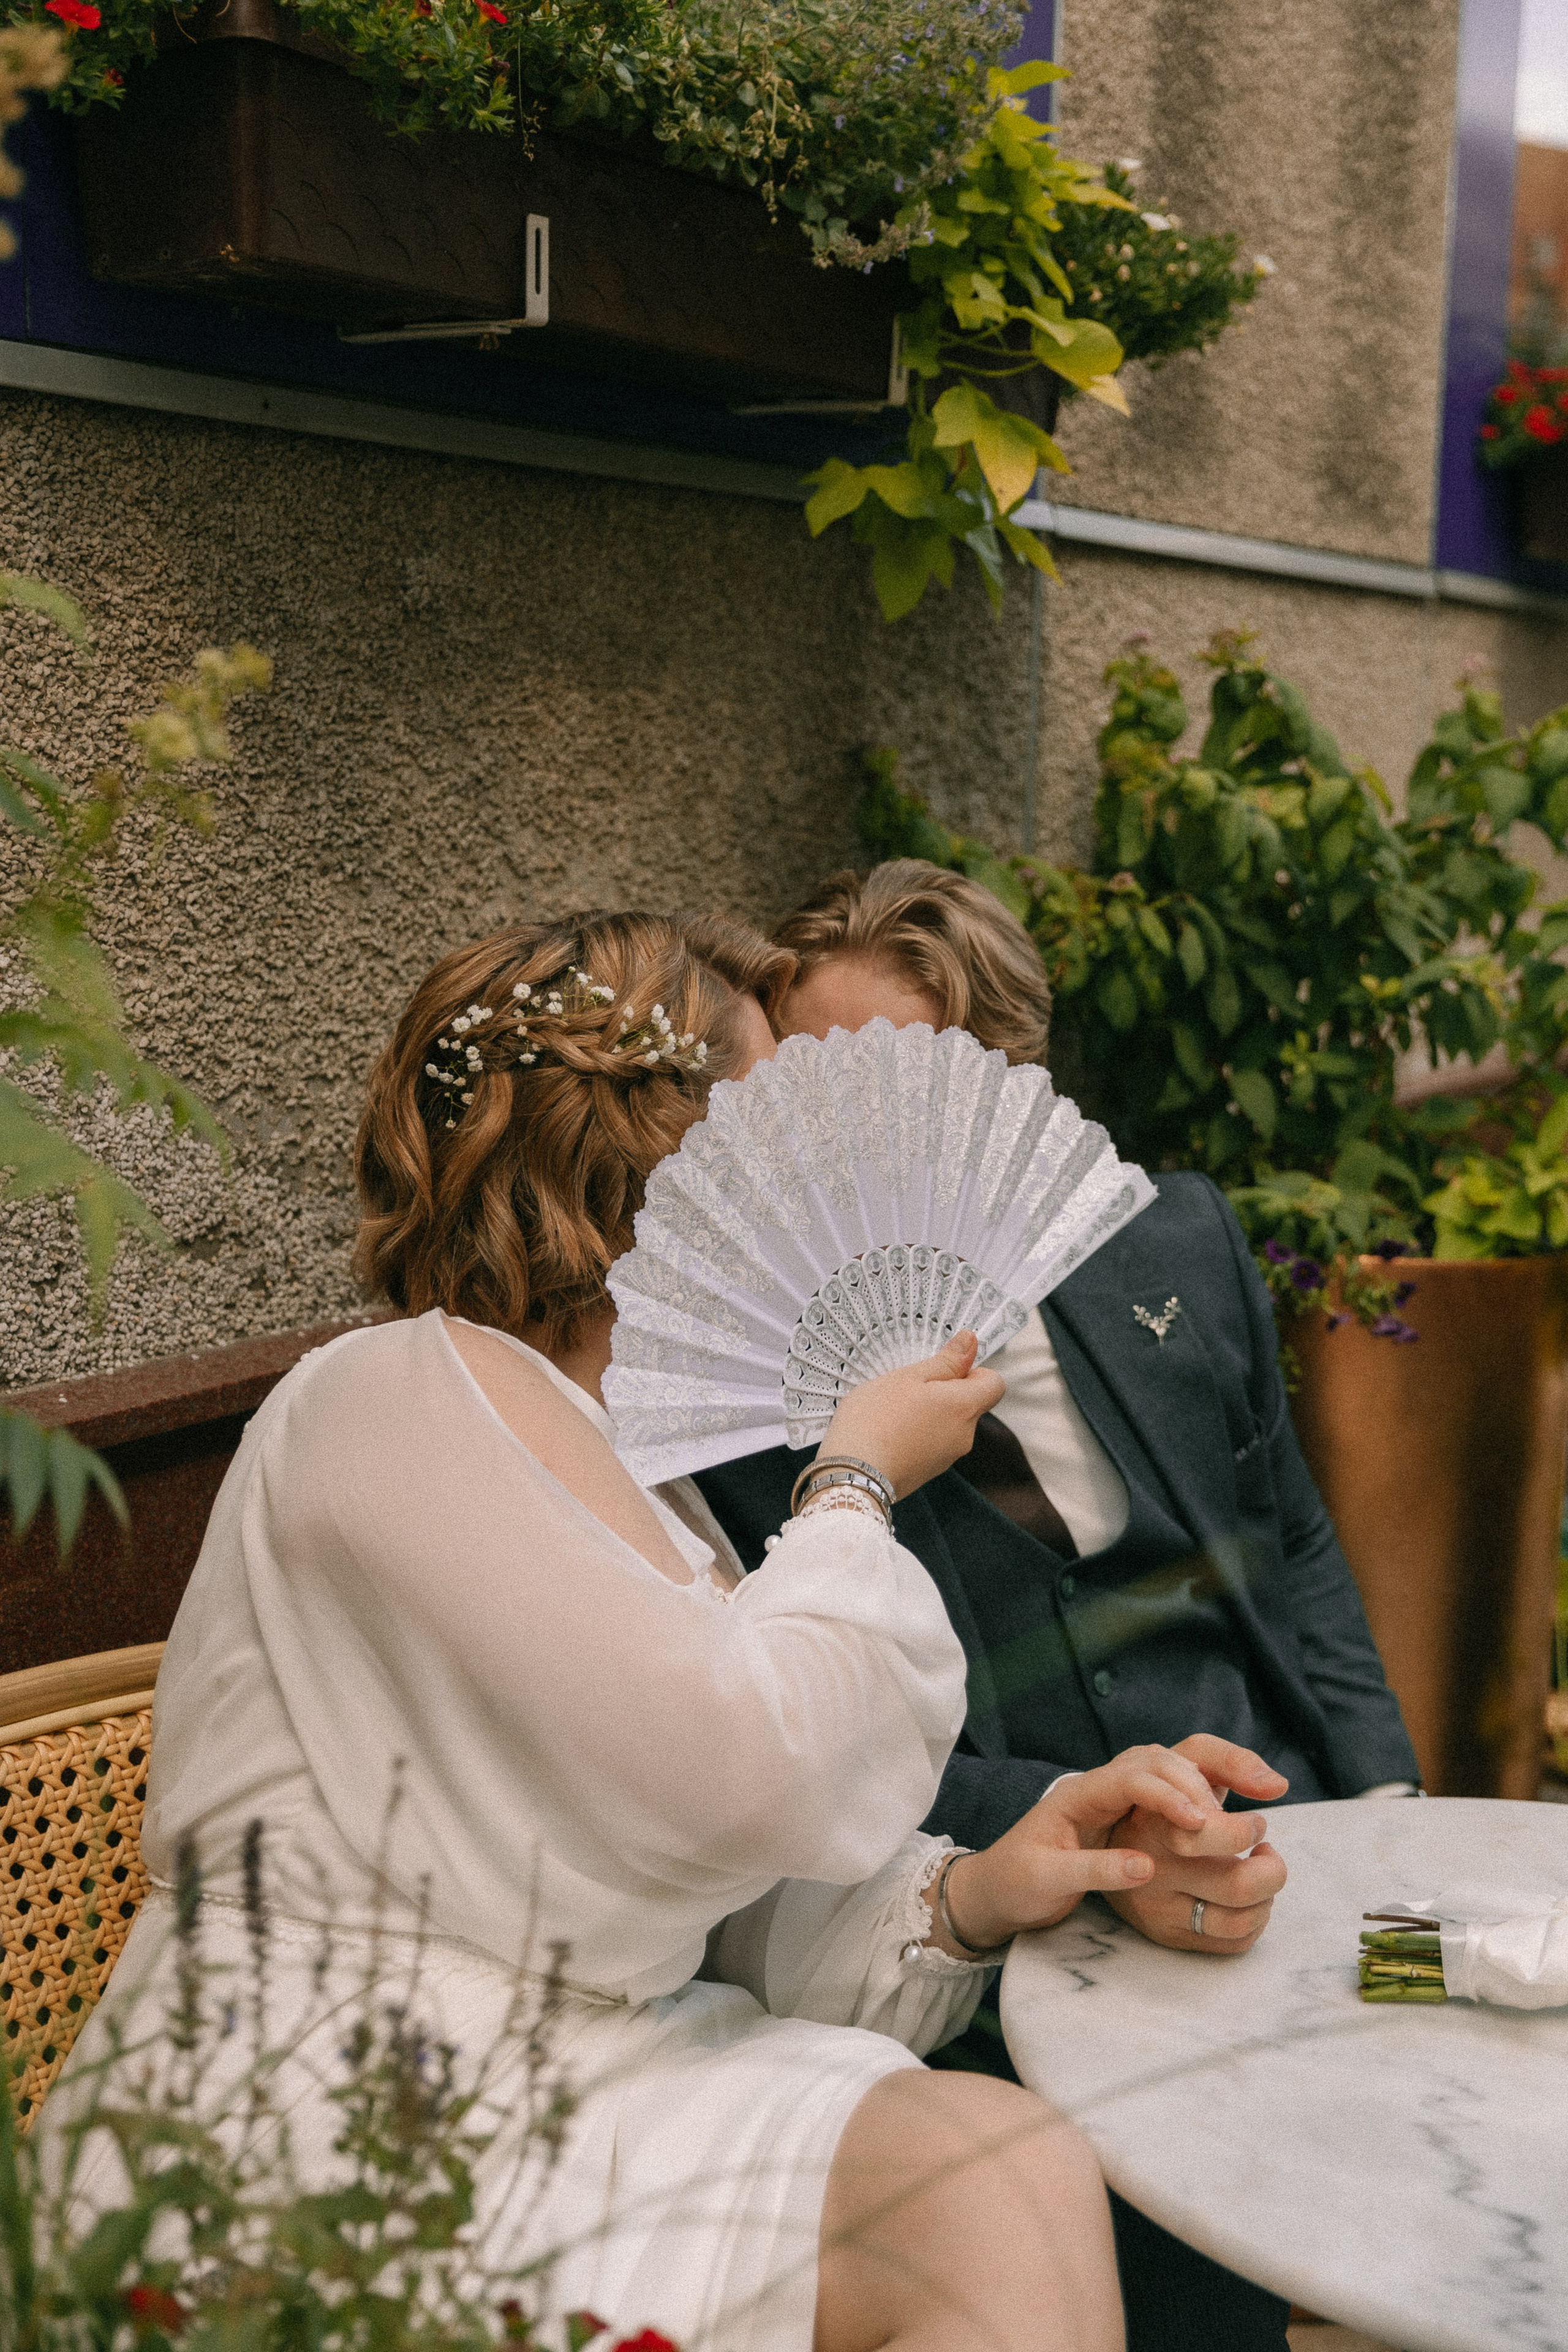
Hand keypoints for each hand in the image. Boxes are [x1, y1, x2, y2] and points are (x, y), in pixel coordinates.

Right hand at [819, 1331, 1003, 1499]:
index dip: (973, 1371)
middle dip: (943, 1390)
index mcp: (965, 1407)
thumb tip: (971, 1342)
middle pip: (968, 1403)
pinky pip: (931, 1441)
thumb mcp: (909, 1378)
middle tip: (908, 1386)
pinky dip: (916, 1432)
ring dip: (926, 1411)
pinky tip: (888, 1430)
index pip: (995, 1384)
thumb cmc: (877, 1420)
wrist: (852, 1475)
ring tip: (891, 1410)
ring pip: (946, 1422)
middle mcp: (964, 1435)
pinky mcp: (928, 1471)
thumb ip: (945, 1362)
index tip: (945, 1368)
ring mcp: (947, 1457)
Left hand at [931, 1745, 1234, 1952]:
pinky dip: (1201, 1793)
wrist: (995, 1889)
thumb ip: (1092, 1872)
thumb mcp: (1045, 1881)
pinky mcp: (1126, 1812)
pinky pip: (1168, 1789)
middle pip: (1156, 1761)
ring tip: (1240, 1812)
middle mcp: (1098, 1785)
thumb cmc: (1014, 1883)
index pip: (1130, 1777)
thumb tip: (1146, 1867)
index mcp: (1077, 1795)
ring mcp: (1113, 1795)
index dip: (1168, 1795)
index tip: (1202, 1823)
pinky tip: (1227, 1810)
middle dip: (1198, 1782)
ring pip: (1166, 1767)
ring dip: (1205, 1781)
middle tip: (1233, 1822)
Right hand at [1102, 1734, 1287, 1954]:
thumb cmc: (1167, 1796)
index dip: (1246, 1831)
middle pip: (1238, 1886)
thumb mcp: (1186, 1760)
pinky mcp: (1166, 1934)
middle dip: (1272, 1870)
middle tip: (1265, 1851)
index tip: (1255, 1823)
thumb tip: (1278, 1786)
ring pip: (1239, 1920)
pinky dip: (1254, 1921)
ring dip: (1267, 1898)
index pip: (1212, 1834)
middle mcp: (1151, 1869)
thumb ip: (1232, 1762)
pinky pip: (1230, 1942)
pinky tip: (1244, 1898)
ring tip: (1257, 1873)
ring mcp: (1157, 1908)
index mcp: (1154, 1822)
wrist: (1106, 1835)